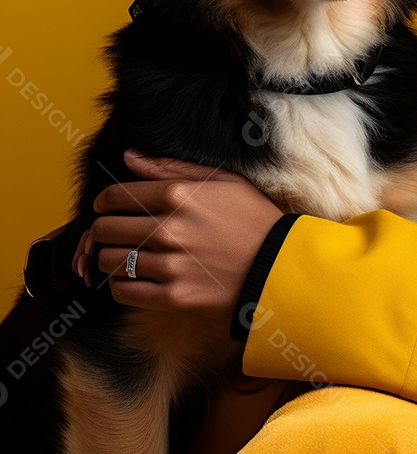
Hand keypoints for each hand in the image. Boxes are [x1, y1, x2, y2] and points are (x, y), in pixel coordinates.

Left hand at [70, 150, 283, 326]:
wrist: (278, 265)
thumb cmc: (252, 217)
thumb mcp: (221, 180)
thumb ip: (171, 168)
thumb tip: (130, 157)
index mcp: (178, 194)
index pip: (114, 196)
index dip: (103, 202)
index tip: (105, 208)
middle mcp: (168, 228)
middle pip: (105, 229)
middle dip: (101, 231)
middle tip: (109, 235)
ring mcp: (169, 264)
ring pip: (110, 261)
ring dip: (110, 259)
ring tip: (122, 257)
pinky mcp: (173, 297)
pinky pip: (123, 291)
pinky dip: (120, 285)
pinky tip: (134, 279)